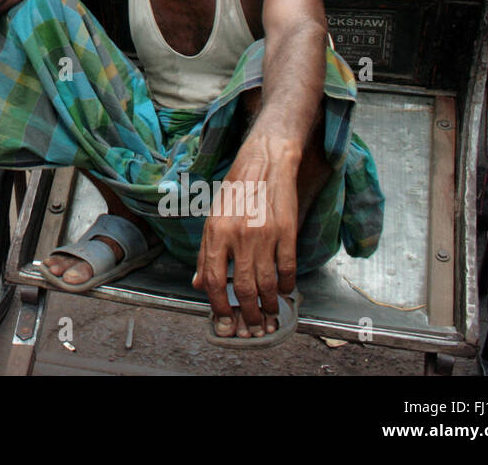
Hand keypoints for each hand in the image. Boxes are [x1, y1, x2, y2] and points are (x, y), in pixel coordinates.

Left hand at [192, 137, 299, 339]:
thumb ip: (206, 254)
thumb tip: (199, 284)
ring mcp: (265, 234)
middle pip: (244, 288)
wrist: (264, 163)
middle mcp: (239, 235)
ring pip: (268, 283)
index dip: (218, 305)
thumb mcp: (212, 218)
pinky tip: (284, 290)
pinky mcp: (287, 232)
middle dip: (248, 313)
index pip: (214, 280)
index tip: (223, 318)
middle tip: (251, 323)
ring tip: (269, 312)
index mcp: (216, 232)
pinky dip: (287, 285)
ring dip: (269, 304)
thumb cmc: (235, 191)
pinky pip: (288, 268)